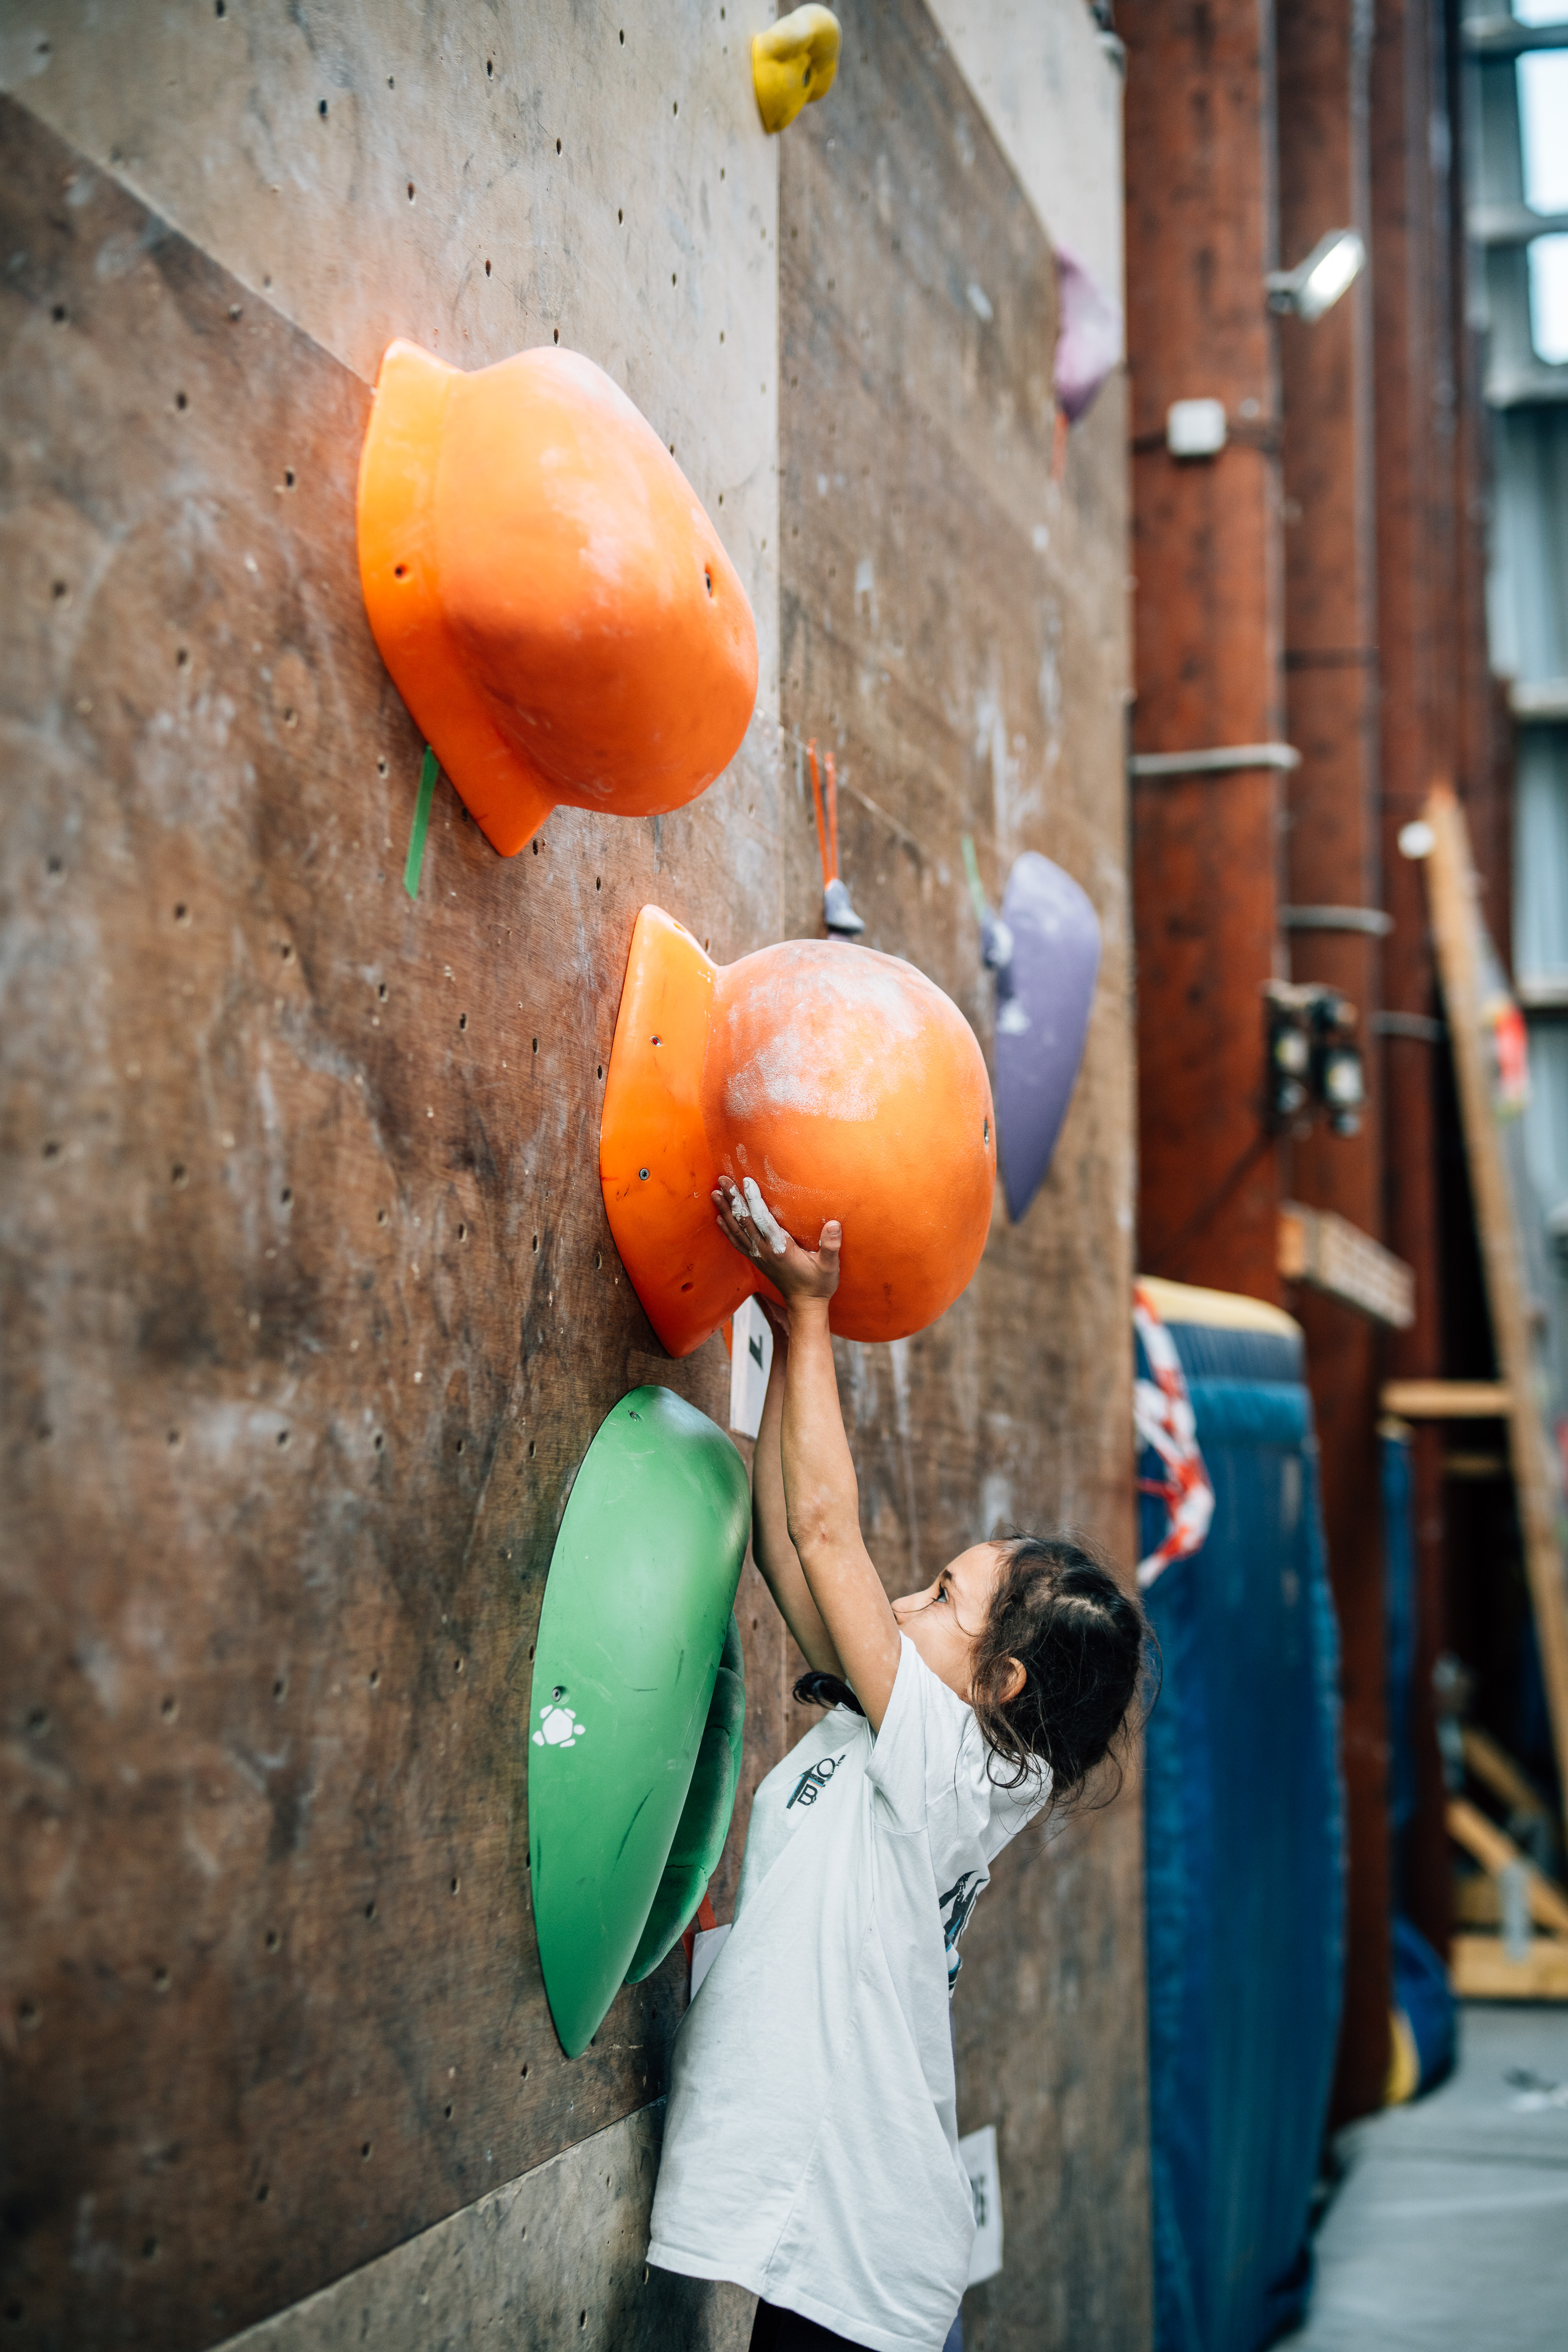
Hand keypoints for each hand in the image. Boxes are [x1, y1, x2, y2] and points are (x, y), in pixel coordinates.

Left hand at [712, 1180, 840, 1313]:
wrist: (806, 1305)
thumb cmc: (819, 1284)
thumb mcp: (829, 1267)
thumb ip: (830, 1246)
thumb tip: (834, 1224)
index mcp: (780, 1249)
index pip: (762, 1219)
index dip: (754, 1200)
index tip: (746, 1181)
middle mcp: (764, 1251)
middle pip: (744, 1221)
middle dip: (733, 1199)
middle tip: (722, 1179)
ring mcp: (758, 1256)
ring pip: (736, 1230)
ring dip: (725, 1211)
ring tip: (715, 1193)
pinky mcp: (757, 1260)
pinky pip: (737, 1242)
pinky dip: (726, 1229)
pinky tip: (719, 1218)